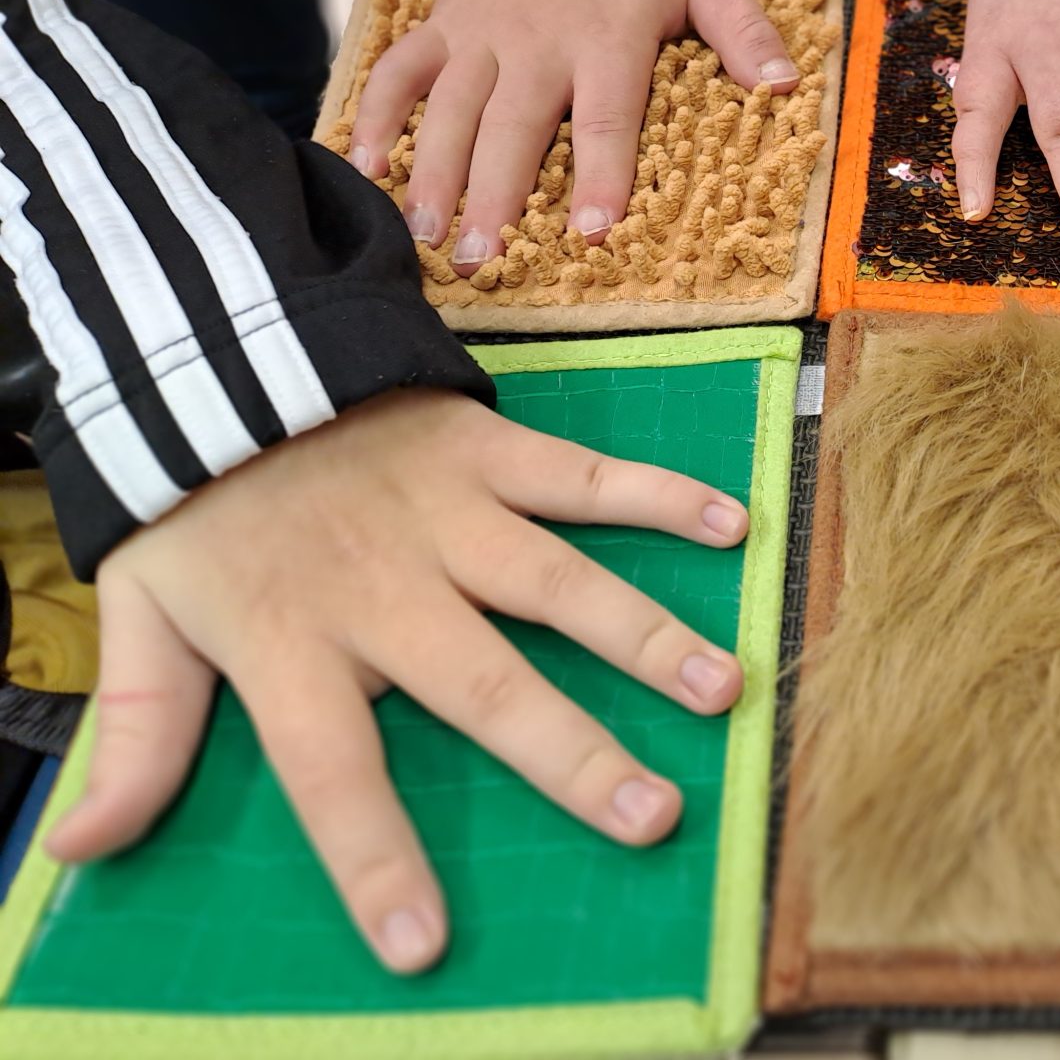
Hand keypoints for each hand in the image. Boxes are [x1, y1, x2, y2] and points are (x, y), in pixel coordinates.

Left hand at [43, 390, 751, 973]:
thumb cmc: (196, 507)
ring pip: (557, 583)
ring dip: (643, 636)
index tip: (423, 945)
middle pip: (485, 686)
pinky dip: (659, 498)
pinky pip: (584, 476)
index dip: (375, 859)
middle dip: (572, 755)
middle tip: (652, 816)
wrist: (219, 355)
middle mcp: (383, 589)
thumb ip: (140, 734)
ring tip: (719, 687)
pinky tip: (733, 526)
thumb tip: (84, 852)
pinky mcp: (486, 448)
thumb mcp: (143, 618)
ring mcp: (447, 515)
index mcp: (292, 645)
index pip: (334, 774)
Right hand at [347, 0, 797, 273]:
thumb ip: (744, 30)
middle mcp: (538, 40)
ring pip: (449, 110)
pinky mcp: (441, 27)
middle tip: (482, 262)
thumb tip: (788, 86)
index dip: (602, 178)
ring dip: (431, 174)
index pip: (607, 117)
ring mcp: (481, 35)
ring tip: (425, 237)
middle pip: (514, 127)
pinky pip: (399, 73)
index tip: (594, 235)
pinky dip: (373, 117)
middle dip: (495, 196)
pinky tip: (359, 168)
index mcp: (608, 36)